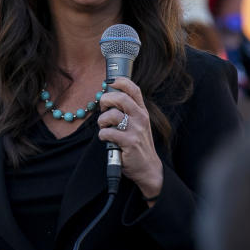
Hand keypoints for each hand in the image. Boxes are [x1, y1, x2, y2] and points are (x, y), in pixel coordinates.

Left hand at [97, 76, 162, 202]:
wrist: (148, 167)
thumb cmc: (138, 145)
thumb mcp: (138, 125)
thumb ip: (127, 112)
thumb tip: (107, 98)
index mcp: (142, 111)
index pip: (134, 89)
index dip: (120, 81)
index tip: (110, 81)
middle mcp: (140, 118)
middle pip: (120, 98)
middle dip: (106, 100)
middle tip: (102, 108)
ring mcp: (136, 130)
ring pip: (111, 115)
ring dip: (101, 121)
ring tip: (103, 128)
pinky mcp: (129, 142)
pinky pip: (108, 132)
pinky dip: (102, 135)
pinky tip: (106, 139)